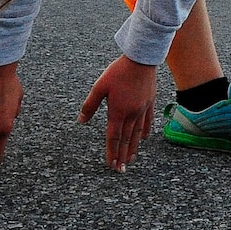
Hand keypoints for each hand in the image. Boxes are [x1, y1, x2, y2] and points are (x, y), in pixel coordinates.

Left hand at [78, 55, 156, 171]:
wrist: (141, 59)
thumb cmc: (118, 71)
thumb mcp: (100, 87)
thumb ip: (90, 105)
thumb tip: (81, 120)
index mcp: (117, 112)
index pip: (113, 137)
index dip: (111, 152)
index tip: (111, 165)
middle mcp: (131, 114)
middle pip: (125, 139)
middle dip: (122, 156)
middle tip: (121, 170)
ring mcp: (142, 109)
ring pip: (137, 134)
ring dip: (133, 148)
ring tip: (131, 160)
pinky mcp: (149, 103)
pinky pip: (147, 121)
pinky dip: (145, 132)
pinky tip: (143, 139)